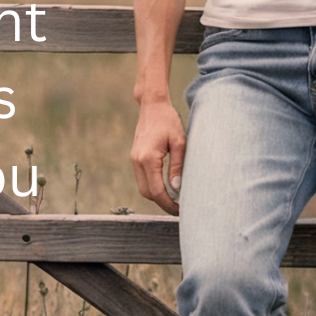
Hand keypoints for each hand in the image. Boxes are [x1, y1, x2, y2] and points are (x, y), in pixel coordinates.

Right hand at [131, 100, 186, 214]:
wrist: (152, 106)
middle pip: (147, 193)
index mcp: (148, 158)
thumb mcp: (179, 142)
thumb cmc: (168, 121)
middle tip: (180, 208)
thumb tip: (177, 189)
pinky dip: (153, 187)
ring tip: (175, 200)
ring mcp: (134, 160)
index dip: (168, 204)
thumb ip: (178, 166)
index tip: (181, 210)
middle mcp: (137, 161)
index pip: (156, 191)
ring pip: (143, 188)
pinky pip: (143, 179)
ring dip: (158, 196)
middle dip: (163, 204)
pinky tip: (167, 188)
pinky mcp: (135, 158)